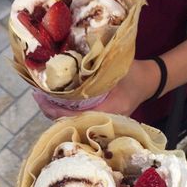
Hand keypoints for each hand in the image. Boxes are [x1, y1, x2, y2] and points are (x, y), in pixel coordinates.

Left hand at [33, 59, 160, 118]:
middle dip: (52, 112)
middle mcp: (104, 120)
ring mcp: (101, 120)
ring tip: (42, 98)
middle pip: (71, 123)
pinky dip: (65, 111)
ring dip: (57, 112)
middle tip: (38, 97)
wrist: (148, 82)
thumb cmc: (134, 74)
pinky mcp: (98, 116)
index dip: (57, 111)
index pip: (77, 117)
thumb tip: (72, 62)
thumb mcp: (118, 68)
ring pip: (73, 122)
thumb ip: (99, 69)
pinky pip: (78, 117)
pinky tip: (55, 101)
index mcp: (110, 111)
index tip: (43, 100)